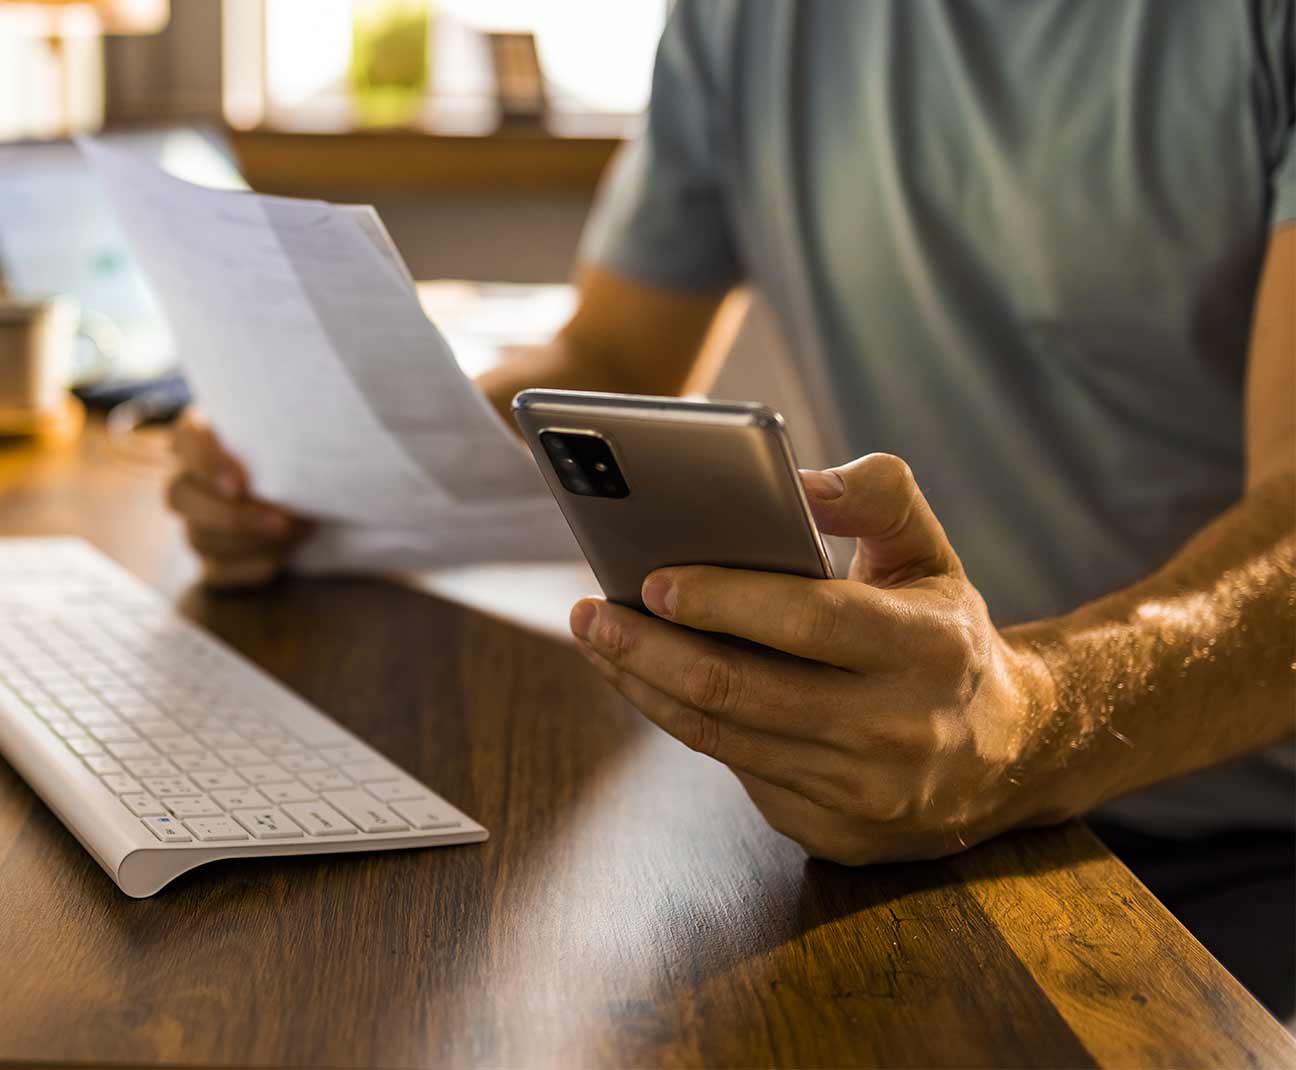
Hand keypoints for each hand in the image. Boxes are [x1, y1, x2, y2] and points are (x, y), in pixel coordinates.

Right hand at [167, 409, 309, 587]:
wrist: (306, 492)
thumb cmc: (293, 453)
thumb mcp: (288, 437)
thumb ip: (283, 441)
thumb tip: (304, 468)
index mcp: (198, 437)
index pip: (188, 440)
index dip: (207, 464)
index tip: (239, 486)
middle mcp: (185, 479)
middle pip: (179, 496)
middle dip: (233, 516)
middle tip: (281, 523)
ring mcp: (193, 522)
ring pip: (199, 538)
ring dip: (251, 542)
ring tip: (297, 533)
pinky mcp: (210, 559)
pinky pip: (216, 571)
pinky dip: (248, 568)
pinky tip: (278, 561)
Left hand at [569, 454, 1066, 864]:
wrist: (1006, 754)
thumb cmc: (946, 637)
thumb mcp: (932, 554)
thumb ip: (878, 496)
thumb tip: (798, 481)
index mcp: (928, 649)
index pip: (809, 620)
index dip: (723, 600)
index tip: (652, 580)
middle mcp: (899, 730)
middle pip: (741, 689)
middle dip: (648, 650)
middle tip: (590, 615)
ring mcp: (865, 794)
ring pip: (723, 737)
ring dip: (646, 688)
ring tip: (601, 644)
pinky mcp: (836, 832)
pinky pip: (738, 770)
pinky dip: (685, 723)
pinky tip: (653, 685)